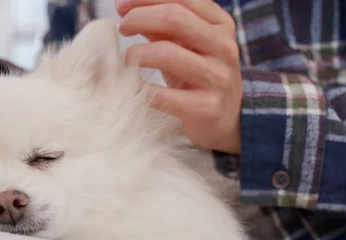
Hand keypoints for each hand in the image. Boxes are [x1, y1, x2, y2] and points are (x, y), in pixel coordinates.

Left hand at [117, 0, 241, 153]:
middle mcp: (223, 47)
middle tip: (122, 28)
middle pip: (174, 18)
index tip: (121, 6)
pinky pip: (162, 94)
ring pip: (166, 53)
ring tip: (126, 60)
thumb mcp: (185, 45)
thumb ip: (161, 25)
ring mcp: (217, 78)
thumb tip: (126, 8)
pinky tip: (132, 87)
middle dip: (139, 18)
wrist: (224, 122)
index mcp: (220, 25)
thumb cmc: (195, 76)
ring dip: (136, 54)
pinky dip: (140, 88)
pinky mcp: (206, 108)